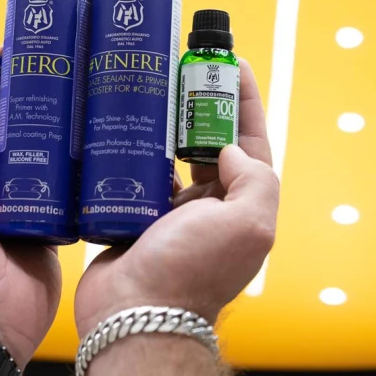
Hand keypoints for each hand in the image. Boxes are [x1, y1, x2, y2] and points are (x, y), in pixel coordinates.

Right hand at [74, 59, 278, 335]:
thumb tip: (228, 150)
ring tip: (150, 87)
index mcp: (242, 205)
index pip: (250, 141)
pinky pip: (136, 172)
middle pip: (208, 142)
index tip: (232, 63)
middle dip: (199, 104)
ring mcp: (171, 211)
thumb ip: (254, 180)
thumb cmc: (191, 271)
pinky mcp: (133, 213)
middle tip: (181, 68)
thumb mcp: (247, 224)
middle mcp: (210, 207)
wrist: (134, 313)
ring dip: (165, 122)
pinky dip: (133, 148)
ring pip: (171, 154)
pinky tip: (121, 124)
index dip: (244, 100)